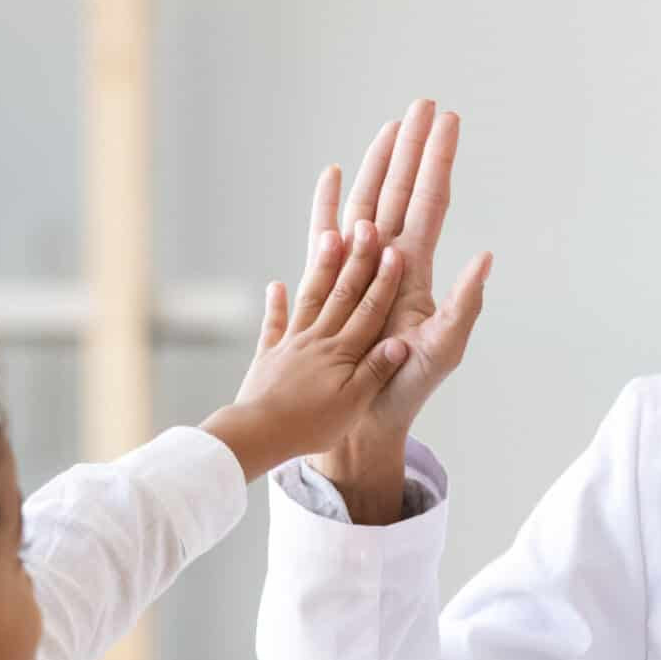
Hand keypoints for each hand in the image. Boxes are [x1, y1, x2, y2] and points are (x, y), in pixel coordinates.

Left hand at [201, 171, 409, 481]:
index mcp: (343, 352)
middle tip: (367, 225)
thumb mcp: (353, 403)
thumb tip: (401, 341)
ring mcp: (291, 344)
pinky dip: (276, 305)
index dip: (385, 281)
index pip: (369, 310)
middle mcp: (318, 340)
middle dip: (358, 259)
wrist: (259, 434)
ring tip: (329, 235)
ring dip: (322, 267)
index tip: (396, 251)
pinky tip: (276, 286)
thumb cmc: (310, 425)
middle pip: (342, 293)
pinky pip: (273, 325)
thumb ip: (375, 370)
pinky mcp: (268, 356)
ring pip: (310, 298)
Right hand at [310, 99, 490, 521]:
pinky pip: (324, 233)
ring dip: (377, 163)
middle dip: (412, 147)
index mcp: (416, 268)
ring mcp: (357, 267)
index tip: (447, 120)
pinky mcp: (329, 282)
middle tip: (422, 104)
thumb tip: (486, 257)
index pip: (430, 201)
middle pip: (401, 189)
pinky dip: (327, 202)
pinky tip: (333, 173)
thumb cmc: (406, 386)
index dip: (438, 161)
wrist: (363, 415)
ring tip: (389, 126)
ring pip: (367, 201)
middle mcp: (388, 260)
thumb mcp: (444, 348)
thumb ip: (465, 304)